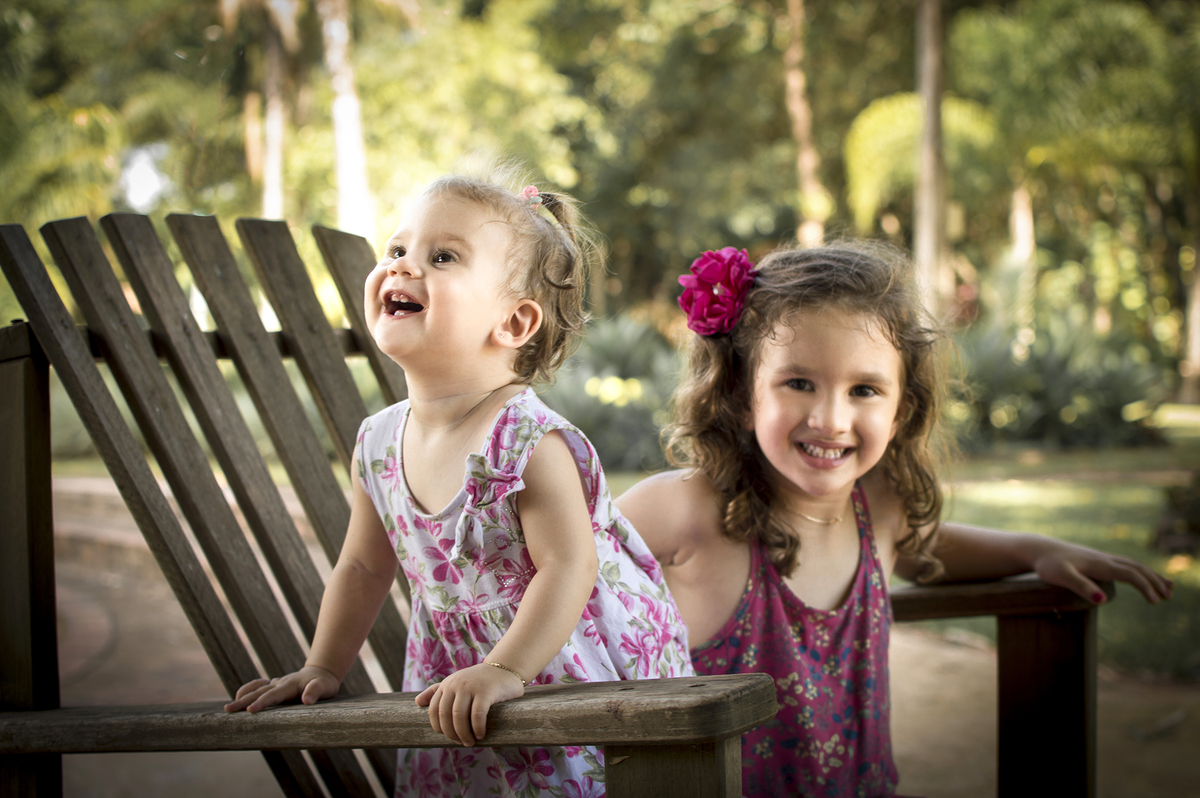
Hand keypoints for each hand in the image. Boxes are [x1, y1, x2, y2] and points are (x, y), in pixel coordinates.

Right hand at [223, 665, 340, 713]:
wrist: (321, 672)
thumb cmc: (324, 683)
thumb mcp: (325, 686)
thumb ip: (315, 692)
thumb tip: (307, 700)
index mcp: (290, 686)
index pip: (273, 695)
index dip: (262, 703)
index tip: (250, 711)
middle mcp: (280, 683)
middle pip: (259, 692)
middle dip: (243, 702)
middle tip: (228, 711)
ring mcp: (276, 684)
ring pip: (256, 689)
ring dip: (242, 697)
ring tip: (228, 708)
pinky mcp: (274, 686)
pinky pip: (258, 686)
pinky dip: (247, 690)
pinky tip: (239, 698)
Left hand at [414, 662, 525, 745]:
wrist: (505, 668)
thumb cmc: (480, 680)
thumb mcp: (456, 683)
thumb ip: (437, 691)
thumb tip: (417, 702)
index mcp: (447, 685)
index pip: (433, 711)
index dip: (439, 728)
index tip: (450, 737)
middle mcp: (456, 684)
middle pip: (445, 716)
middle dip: (451, 734)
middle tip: (461, 742)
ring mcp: (470, 687)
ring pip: (459, 717)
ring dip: (463, 734)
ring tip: (470, 742)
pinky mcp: (485, 692)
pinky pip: (477, 715)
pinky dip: (477, 728)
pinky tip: (481, 734)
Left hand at [1030, 538, 1173, 604]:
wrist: (1038, 549)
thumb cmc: (1048, 565)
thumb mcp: (1061, 577)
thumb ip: (1081, 587)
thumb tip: (1102, 600)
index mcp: (1099, 564)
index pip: (1130, 574)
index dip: (1145, 587)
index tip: (1155, 601)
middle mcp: (1104, 559)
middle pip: (1137, 568)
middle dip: (1154, 581)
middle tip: (1169, 596)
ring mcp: (1101, 558)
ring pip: (1132, 564)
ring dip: (1151, 575)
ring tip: (1167, 587)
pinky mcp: (1096, 560)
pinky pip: (1123, 564)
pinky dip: (1138, 571)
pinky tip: (1140, 577)